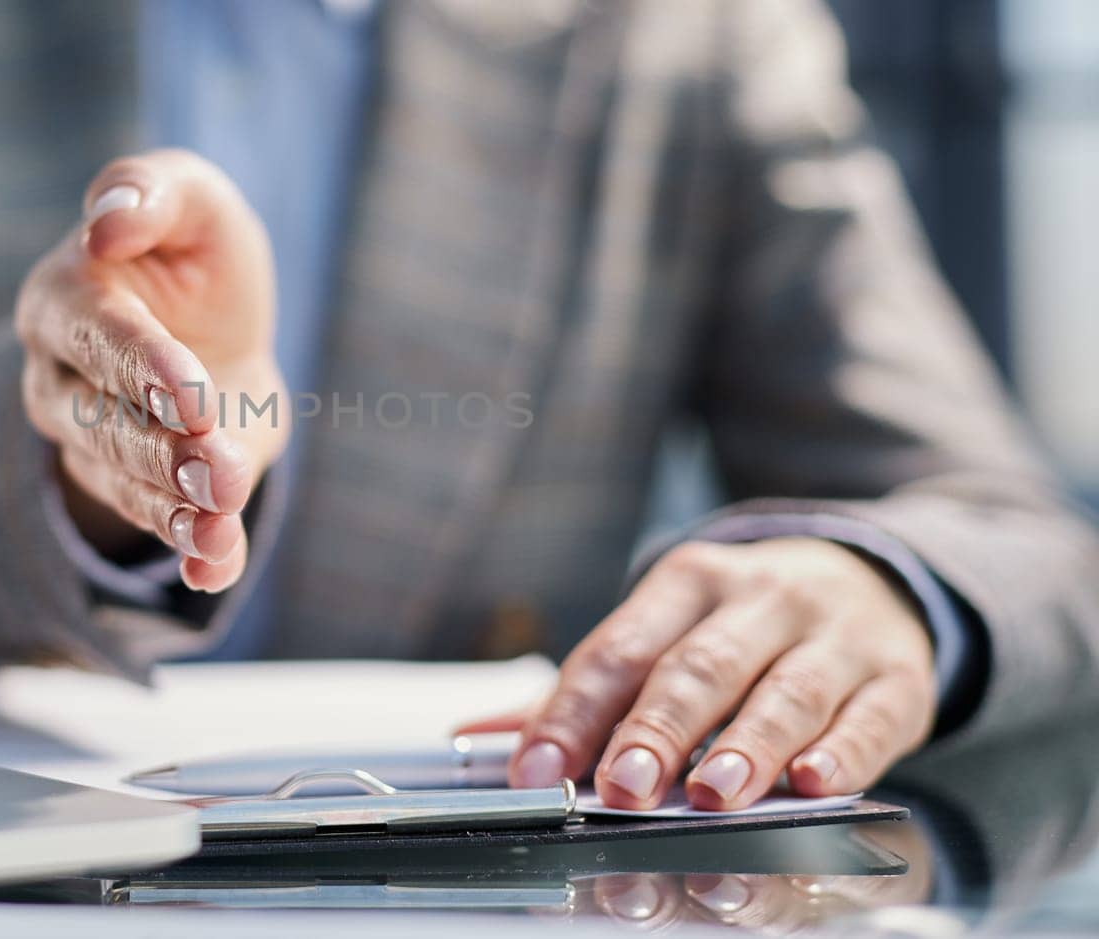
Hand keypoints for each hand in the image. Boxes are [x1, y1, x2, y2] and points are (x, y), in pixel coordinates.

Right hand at [15, 149, 286, 591]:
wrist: (218, 324)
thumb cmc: (191, 248)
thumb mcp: (191, 199)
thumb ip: (148, 191)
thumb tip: (104, 221)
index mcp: (62, 300)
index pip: (96, 337)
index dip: (142, 366)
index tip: (189, 397)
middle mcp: (59, 379)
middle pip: (104, 422)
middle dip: (164, 449)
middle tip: (219, 469)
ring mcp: (91, 443)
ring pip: (125, 480)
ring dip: (176, 505)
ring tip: (222, 521)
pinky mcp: (139, 488)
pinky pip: (156, 524)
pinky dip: (190, 552)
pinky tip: (214, 566)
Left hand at [459, 539, 934, 807]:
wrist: (873, 581)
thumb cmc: (742, 625)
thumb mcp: (667, 631)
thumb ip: (582, 692)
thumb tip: (477, 739)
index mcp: (686, 583)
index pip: (620, 648)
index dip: (576, 711)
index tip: (540, 769)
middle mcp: (760, 598)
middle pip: (699, 666)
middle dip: (657, 729)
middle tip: (622, 786)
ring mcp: (834, 635)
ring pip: (786, 691)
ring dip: (746, 746)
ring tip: (710, 793)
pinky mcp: (896, 679)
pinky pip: (869, 717)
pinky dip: (841, 753)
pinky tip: (811, 785)